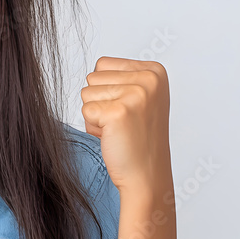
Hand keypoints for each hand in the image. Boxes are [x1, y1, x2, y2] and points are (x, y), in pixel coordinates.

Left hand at [80, 56, 171, 192]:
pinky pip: (85, 111)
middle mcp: (149, 78)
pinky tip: (113, 136)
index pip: (103, 64)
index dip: (107, 90)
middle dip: (99, 102)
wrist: (146, 174)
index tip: (127, 109)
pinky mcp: (119, 112)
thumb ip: (121, 78)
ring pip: (86, 93)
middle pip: (93, 77)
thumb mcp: (139, 97)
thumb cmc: (137, 138)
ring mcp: (136, 94)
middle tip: (121, 122)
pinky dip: (93, 127)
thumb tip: (93, 72)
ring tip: (117, 128)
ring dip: (95, 114)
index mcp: (154, 71)